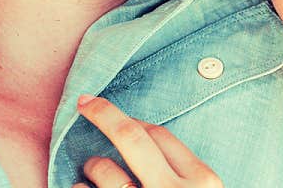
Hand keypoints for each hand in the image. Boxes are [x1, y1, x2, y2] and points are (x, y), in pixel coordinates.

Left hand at [73, 95, 221, 187]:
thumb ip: (185, 174)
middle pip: (130, 137)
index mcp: (204, 181)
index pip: (161, 134)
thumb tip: (145, 137)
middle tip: (84, 102)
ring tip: (90, 173)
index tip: (118, 113)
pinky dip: (78, 187)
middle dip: (103, 115)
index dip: (133, 120)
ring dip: (92, 166)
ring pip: (104, 169)